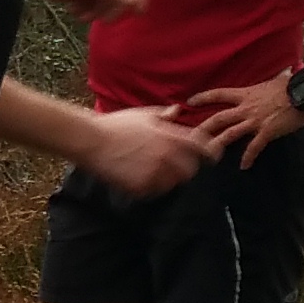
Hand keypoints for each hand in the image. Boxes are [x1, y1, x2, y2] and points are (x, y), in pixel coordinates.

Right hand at [80, 106, 212, 196]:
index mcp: (170, 137)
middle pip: (190, 170)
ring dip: (168, 178)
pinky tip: (138, 176)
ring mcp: (155, 173)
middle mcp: (167, 157)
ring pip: (173, 183)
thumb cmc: (115, 124)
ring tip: (152, 170)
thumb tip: (179, 111)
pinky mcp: (142, 187)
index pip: (202, 148)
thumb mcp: (143, 115)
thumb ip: (165, 114)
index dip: (211, 153)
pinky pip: (155, 191)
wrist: (90, 141)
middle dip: (186, 168)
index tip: (213, 156)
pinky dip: (151, 186)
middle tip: (174, 166)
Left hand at [174, 78, 303, 159]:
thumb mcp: (273, 80)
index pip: (218, 94)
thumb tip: (272, 74)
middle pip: (218, 118)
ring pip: (230, 134)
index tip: (190, 101)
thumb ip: (266, 83)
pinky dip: (248, 157)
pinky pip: (254, 147)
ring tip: (206, 154)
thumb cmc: (293, 84)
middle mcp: (246, 107)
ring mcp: (255, 121)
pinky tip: (244, 166)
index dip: (203, 97)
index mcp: (246, 93)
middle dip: (202, 128)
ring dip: (217, 144)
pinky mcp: (267, 132)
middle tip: (188, 136)